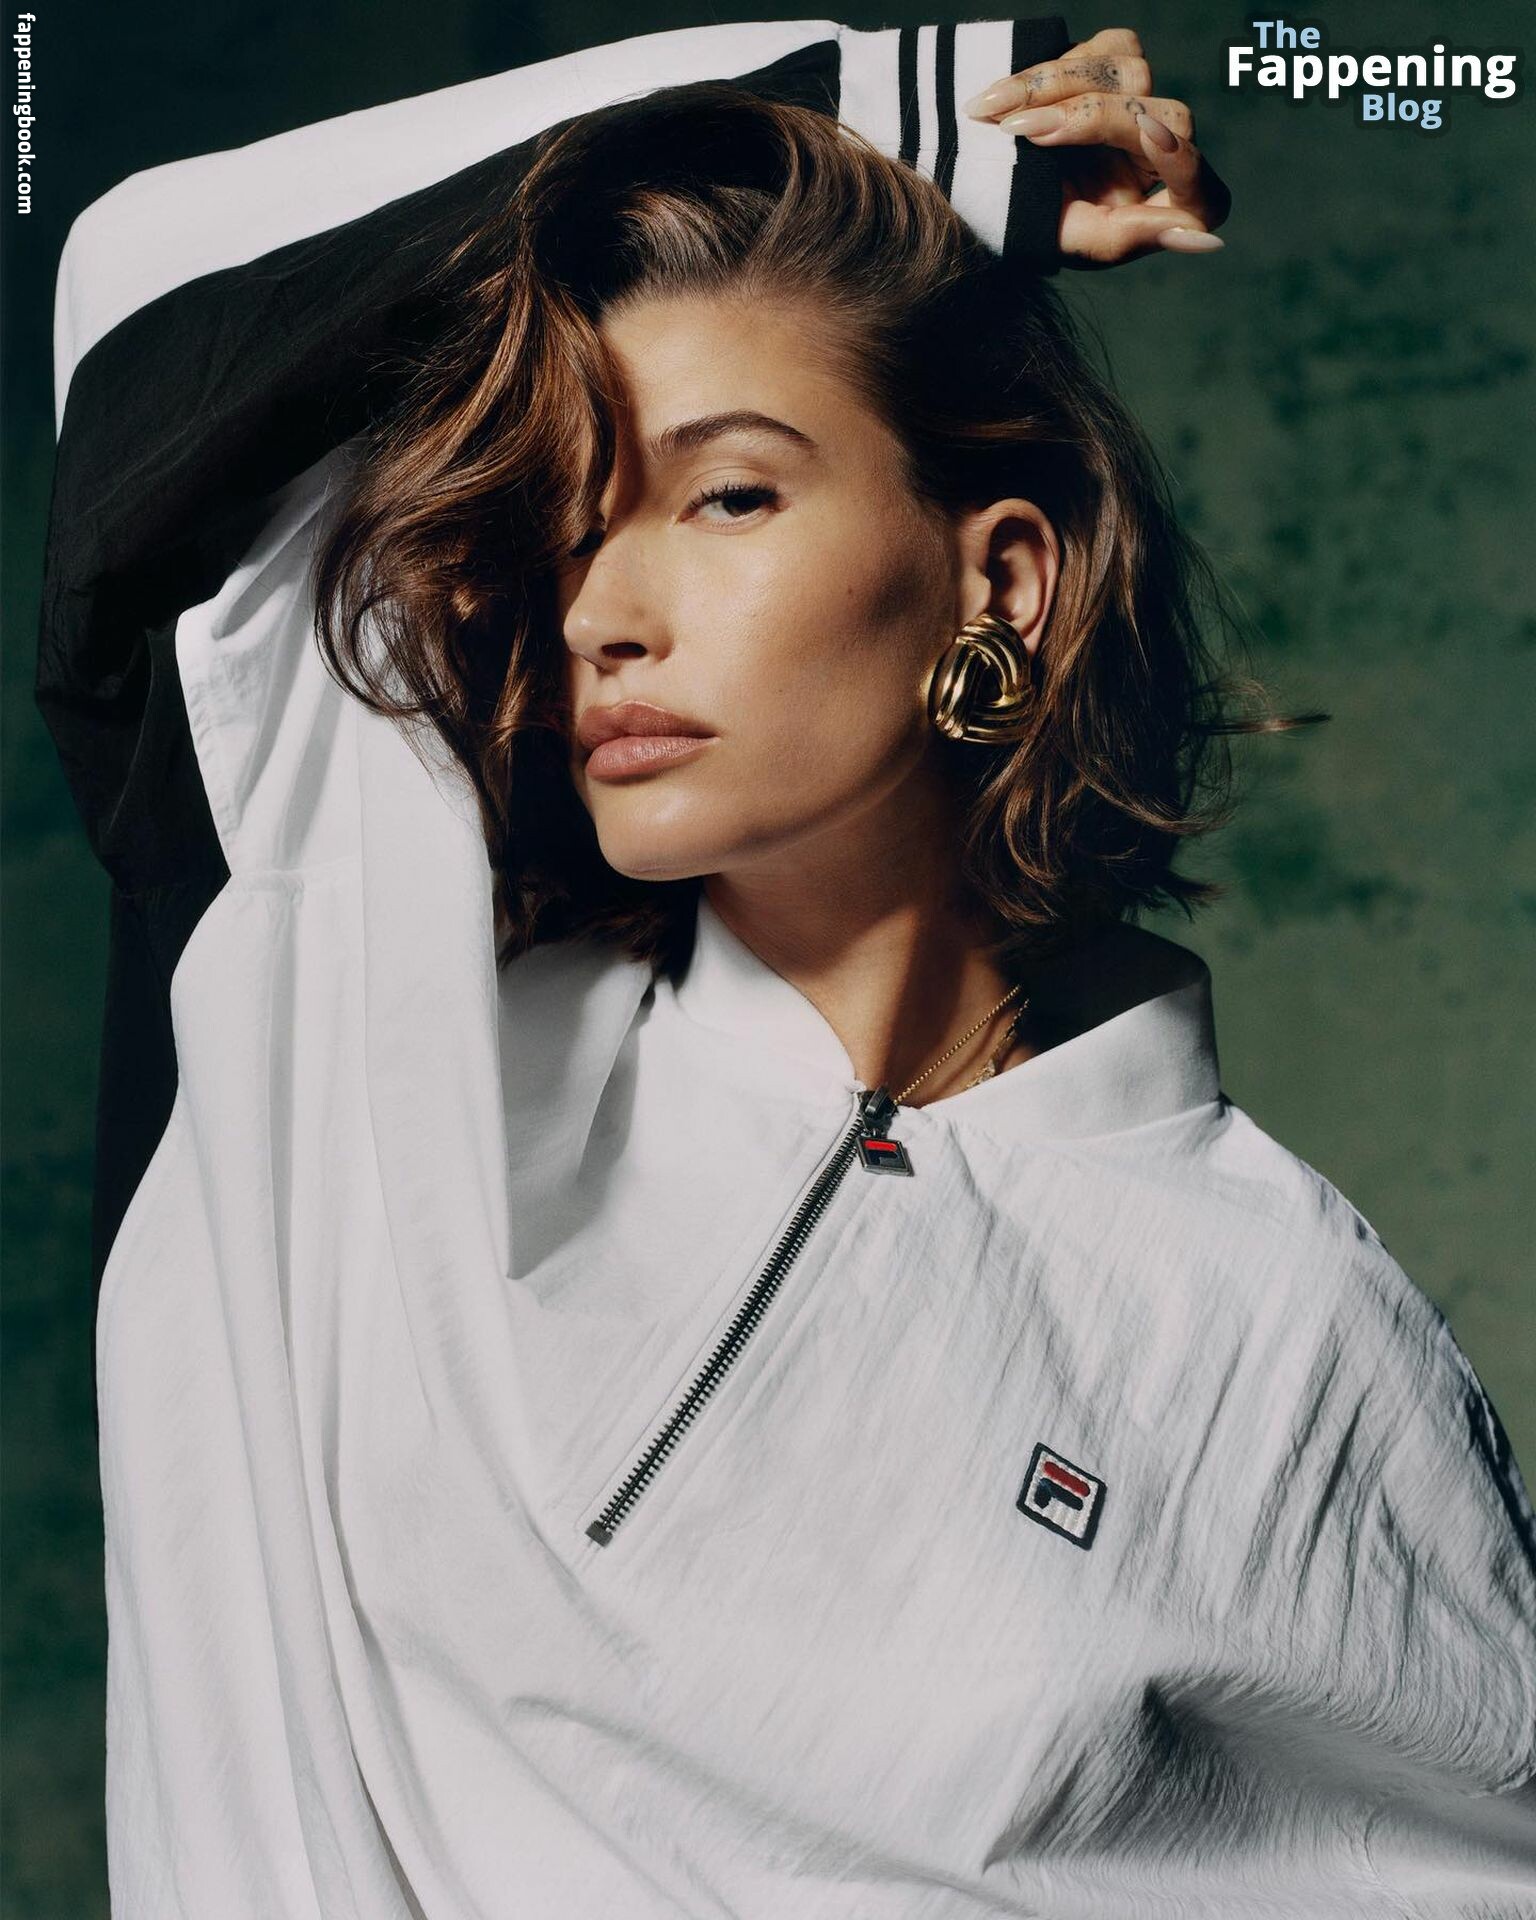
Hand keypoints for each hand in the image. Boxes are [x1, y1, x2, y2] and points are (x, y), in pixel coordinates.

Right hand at [963, 27, 1230, 267]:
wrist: (984, 184)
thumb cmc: (1037, 224)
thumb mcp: (1078, 240)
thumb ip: (1131, 238)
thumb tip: (1206, 238)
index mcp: (1169, 211)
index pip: (1203, 189)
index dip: (1181, 161)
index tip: (1149, 133)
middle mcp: (1169, 155)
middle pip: (1164, 118)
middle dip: (1090, 119)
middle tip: (1022, 132)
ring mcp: (1147, 107)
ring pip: (1131, 75)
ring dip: (1056, 87)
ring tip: (996, 113)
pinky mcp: (1123, 70)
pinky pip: (1110, 50)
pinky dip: (1055, 68)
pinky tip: (1007, 95)